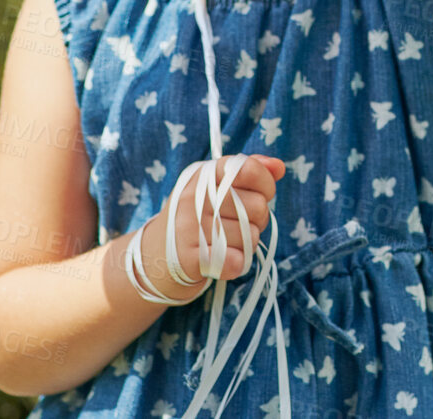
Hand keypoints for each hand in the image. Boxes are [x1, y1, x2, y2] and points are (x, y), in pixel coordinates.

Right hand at [138, 154, 285, 301]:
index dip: (266, 184)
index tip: (262, 194)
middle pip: (258, 206)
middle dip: (258, 220)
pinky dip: (237, 264)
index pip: (250, 169)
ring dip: (247, 244)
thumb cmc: (196, 218)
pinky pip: (235, 260)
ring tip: (226, 242)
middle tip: (238, 225)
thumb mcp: (216, 187)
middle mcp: (194, 198)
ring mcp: (189, 228)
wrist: (153, 256)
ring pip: (251, 237)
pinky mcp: (188, 259)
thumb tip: (279, 167)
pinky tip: (225, 260)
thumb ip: (249, 171)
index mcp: (203, 175)